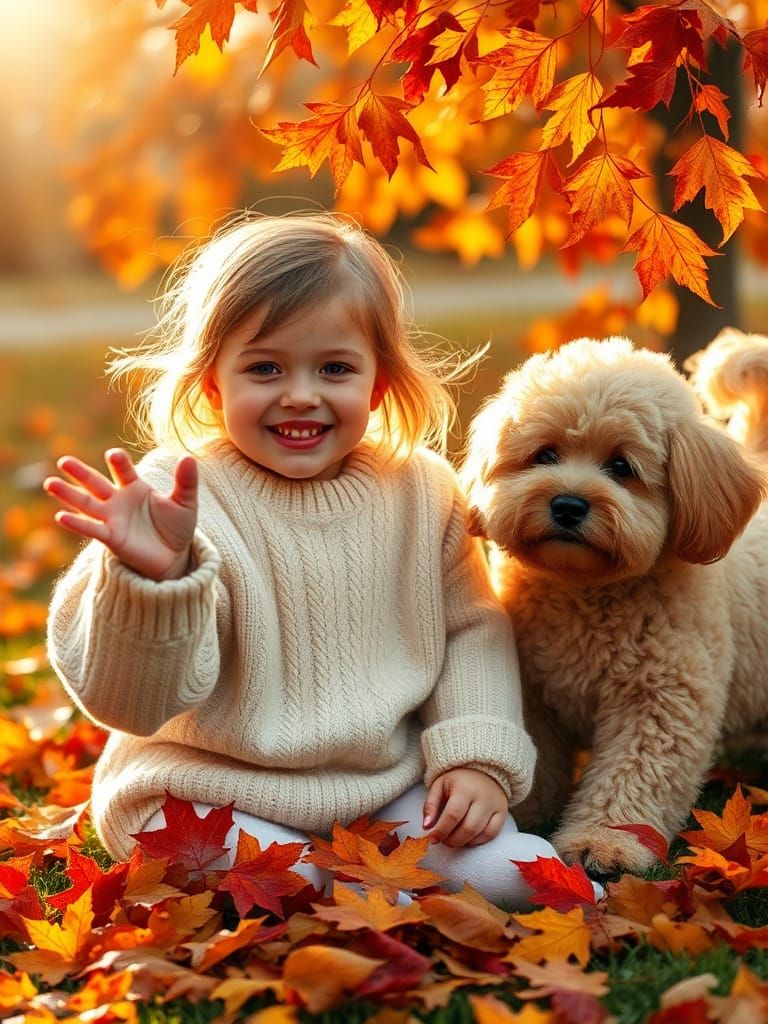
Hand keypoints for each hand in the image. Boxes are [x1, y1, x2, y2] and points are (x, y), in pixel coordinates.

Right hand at [44, 448, 197, 580]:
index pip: (123, 470)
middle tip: (64, 461)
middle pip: (95, 483)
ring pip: (86, 504)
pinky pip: (92, 529)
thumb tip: (189, 458)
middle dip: (80, 473)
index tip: (114, 456)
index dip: (119, 463)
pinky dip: (77, 524)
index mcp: (135, 487)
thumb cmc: (177, 527)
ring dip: (68, 495)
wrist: (175, 557)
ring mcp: (112, 519)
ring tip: (50, 483)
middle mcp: (119, 501)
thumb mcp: (185, 502)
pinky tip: (61, 516)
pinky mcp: (111, 538)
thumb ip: (186, 481)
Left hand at [422, 767, 507, 848]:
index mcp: (464, 789)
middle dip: (452, 840)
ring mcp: (495, 806)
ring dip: (463, 842)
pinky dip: (478, 841)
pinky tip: (468, 839)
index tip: (432, 839)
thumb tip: (427, 827)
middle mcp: (482, 797)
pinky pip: (492, 834)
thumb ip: (430, 805)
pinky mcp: (502, 812)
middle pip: (468, 828)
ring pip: (480, 833)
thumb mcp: (439, 785)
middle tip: (443, 840)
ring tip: (453, 838)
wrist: (482, 768)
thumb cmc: (457, 779)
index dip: (441, 831)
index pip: (453, 815)